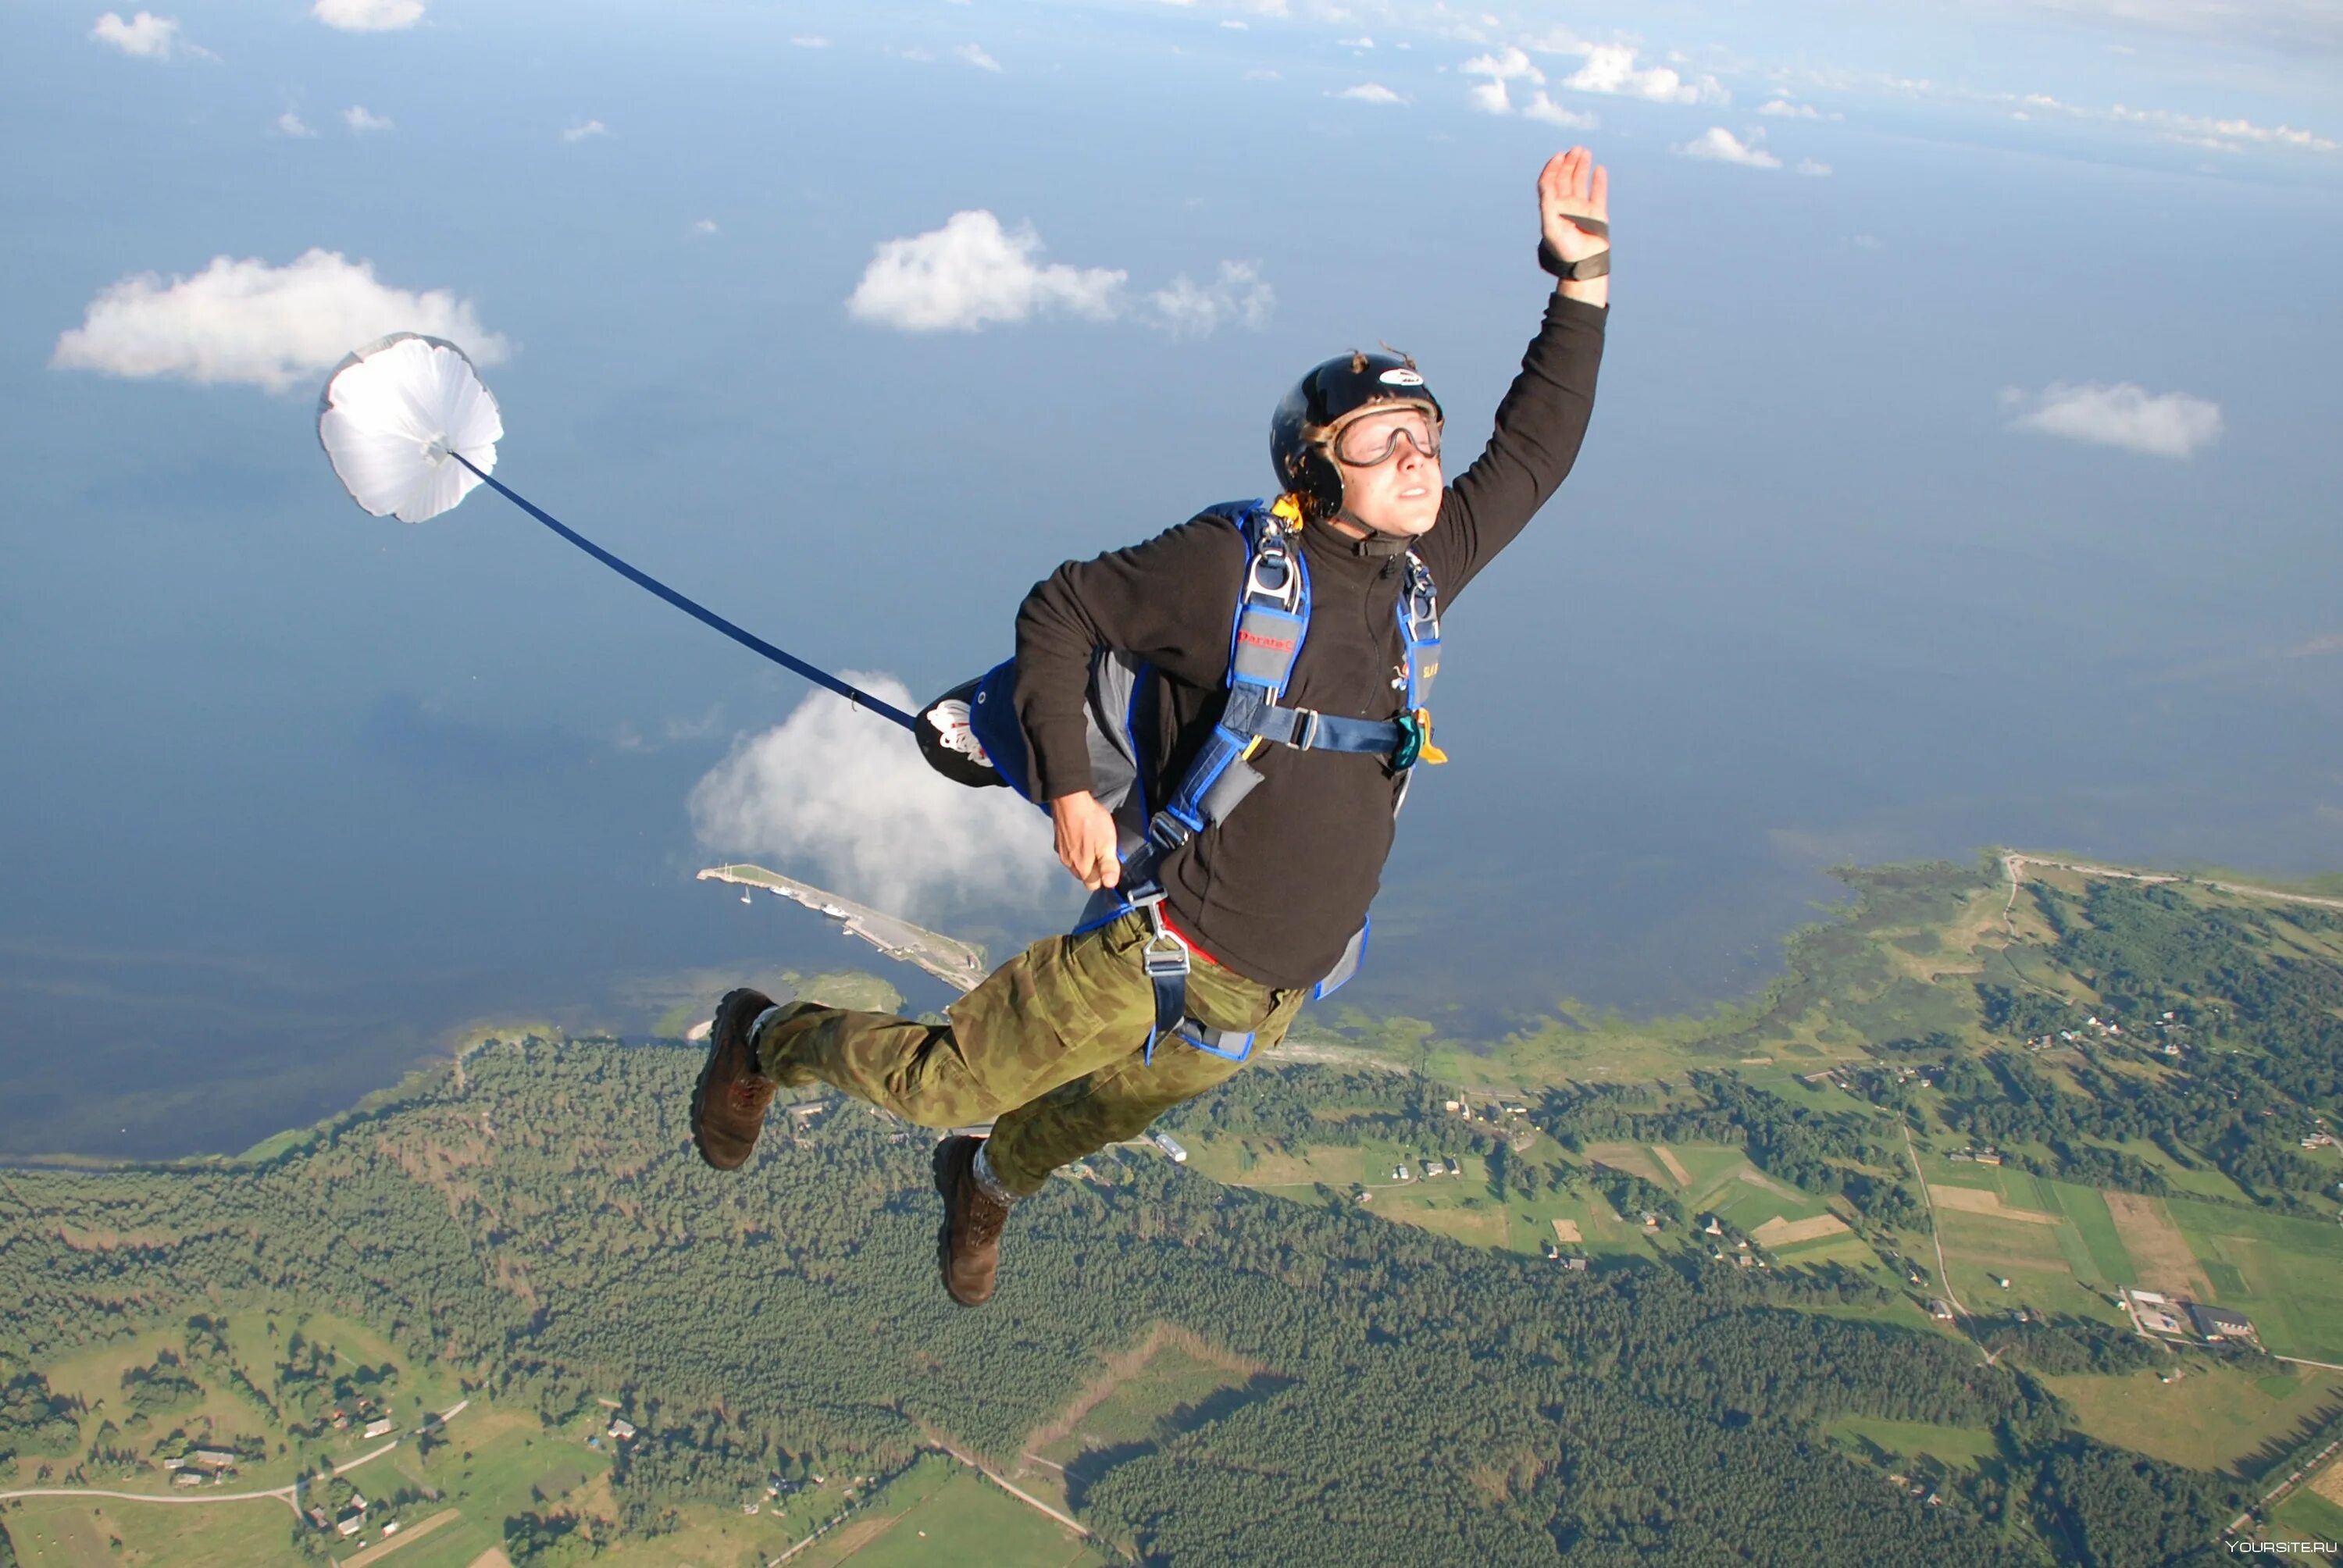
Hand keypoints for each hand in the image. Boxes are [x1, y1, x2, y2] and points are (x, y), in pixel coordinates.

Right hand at [1050, 791, 1121, 890]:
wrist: (1070, 800)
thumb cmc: (1091, 822)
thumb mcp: (1107, 843)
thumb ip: (1109, 865)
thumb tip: (1110, 884)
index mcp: (1081, 867)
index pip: (1093, 885)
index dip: (1104, 876)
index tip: (1110, 862)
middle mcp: (1068, 863)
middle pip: (1084, 875)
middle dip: (1094, 868)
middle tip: (1103, 850)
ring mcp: (1060, 852)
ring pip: (1076, 864)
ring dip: (1084, 858)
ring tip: (1093, 841)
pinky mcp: (1057, 841)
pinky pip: (1069, 852)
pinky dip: (1076, 848)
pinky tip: (1081, 835)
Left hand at [1538, 146, 1609, 304]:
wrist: (1584, 264)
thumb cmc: (1564, 249)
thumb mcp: (1551, 227)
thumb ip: (1547, 205)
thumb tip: (1546, 184)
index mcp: (1552, 208)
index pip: (1549, 183)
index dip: (1552, 168)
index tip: (1559, 156)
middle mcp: (1566, 206)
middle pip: (1564, 179)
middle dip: (1568, 163)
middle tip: (1575, 150)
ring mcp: (1582, 209)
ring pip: (1581, 182)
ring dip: (1581, 167)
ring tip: (1585, 152)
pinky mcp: (1597, 214)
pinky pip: (1598, 193)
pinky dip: (1599, 181)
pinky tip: (1599, 169)